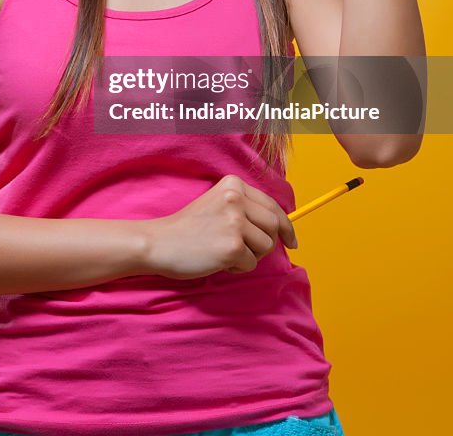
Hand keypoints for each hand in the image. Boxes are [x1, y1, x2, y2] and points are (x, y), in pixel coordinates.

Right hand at [142, 174, 297, 280]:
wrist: (160, 242)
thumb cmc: (189, 228)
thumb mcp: (218, 204)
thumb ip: (245, 208)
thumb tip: (281, 228)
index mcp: (234, 185)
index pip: (272, 205)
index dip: (286, 226)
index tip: (291, 240)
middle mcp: (236, 198)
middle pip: (274, 225)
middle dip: (266, 242)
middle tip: (247, 252)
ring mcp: (235, 221)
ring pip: (266, 246)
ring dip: (249, 255)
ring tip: (224, 252)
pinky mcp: (232, 246)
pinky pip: (251, 263)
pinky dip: (237, 268)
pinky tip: (217, 260)